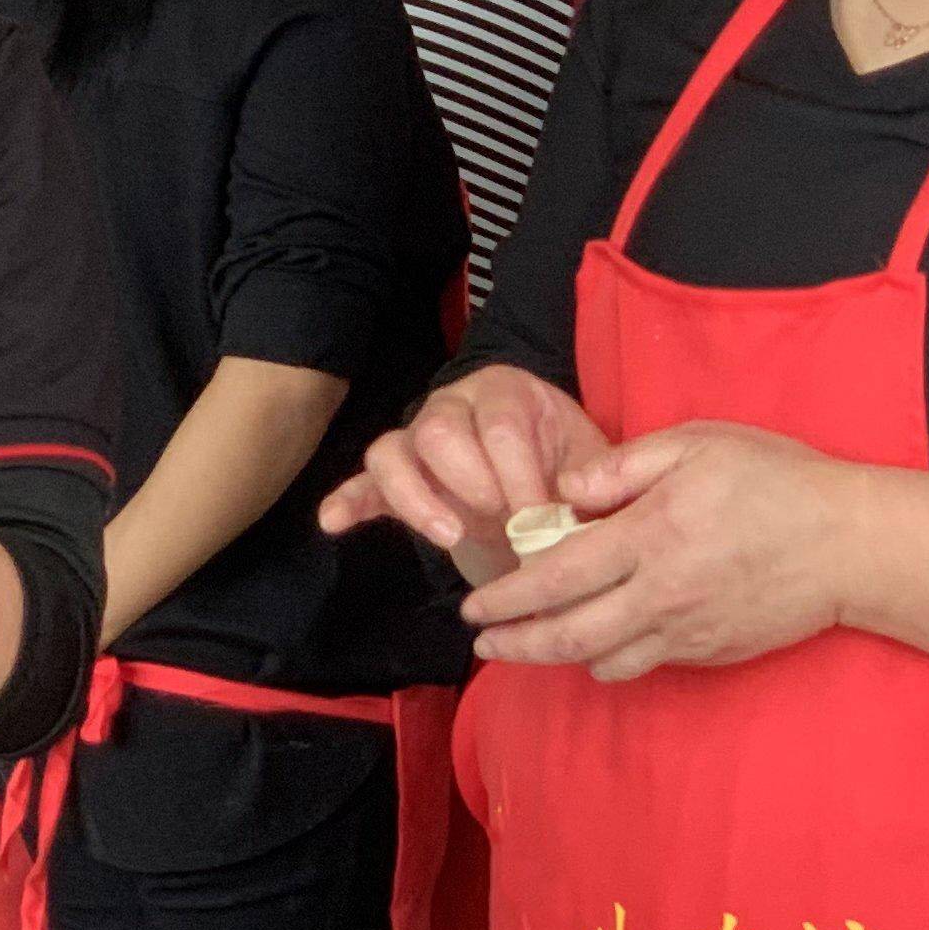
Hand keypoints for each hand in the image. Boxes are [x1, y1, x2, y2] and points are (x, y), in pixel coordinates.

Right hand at [319, 366, 618, 565]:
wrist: (552, 493)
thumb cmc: (573, 474)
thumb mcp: (594, 469)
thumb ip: (593, 480)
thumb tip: (575, 500)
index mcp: (507, 392)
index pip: (501, 425)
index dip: (518, 474)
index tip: (540, 519)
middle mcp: (454, 406)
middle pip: (438, 427)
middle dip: (468, 478)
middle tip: (502, 522)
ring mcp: (418, 443)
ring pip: (392, 451)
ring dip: (416, 497)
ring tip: (450, 536)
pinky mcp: (396, 481)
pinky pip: (362, 483)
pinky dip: (347, 502)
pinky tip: (335, 523)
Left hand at [463, 421, 862, 679]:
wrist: (853, 544)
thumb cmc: (777, 481)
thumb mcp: (697, 444)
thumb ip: (621, 467)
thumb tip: (564, 491)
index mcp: (649, 538)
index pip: (556, 578)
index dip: (507, 597)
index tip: (474, 604)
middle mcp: (660, 595)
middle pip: (567, 637)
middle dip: (515, 644)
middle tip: (483, 642)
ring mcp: (687, 631)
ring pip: (603, 660)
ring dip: (559, 657)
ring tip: (532, 643)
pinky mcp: (711, 651)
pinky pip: (644, 664)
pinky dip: (610, 659)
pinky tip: (599, 643)